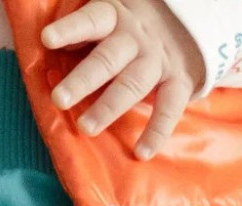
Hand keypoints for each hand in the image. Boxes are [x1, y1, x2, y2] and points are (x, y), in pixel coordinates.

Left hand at [41, 0, 205, 159]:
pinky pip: (170, 107)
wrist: (194, 19)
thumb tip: (53, 47)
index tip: (47, 39)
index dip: (71, 29)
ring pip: (132, 83)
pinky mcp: (181, 79)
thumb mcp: (114, 15)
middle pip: (107, 59)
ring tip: (86, 127)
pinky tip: (142, 153)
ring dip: (109, 107)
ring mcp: (158, 59)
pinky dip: (157, 131)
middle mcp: (137, 37)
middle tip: (59, 99)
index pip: (92, 20)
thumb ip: (88, 31)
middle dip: (83, 80)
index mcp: (117, 16)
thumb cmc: (135, 25)